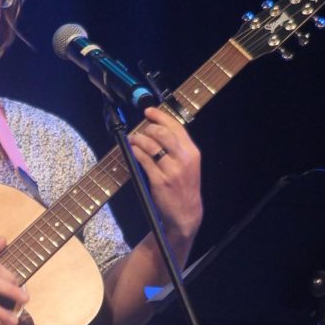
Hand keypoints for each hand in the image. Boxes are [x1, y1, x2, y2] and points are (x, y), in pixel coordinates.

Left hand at [129, 106, 202, 242]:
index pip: (176, 127)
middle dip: (148, 128)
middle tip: (141, 131)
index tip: (149, 111)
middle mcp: (183, 159)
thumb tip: (159, 130)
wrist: (185, 213)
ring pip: (152, 146)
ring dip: (139, 139)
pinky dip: (136, 153)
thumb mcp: (188, 165)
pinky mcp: (159, 181)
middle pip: (163, 134)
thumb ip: (178, 148)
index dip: (160, 116)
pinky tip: (132, 150)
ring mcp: (171, 171)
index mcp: (192, 152)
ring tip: (133, 140)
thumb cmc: (184, 188)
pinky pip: (144, 161)